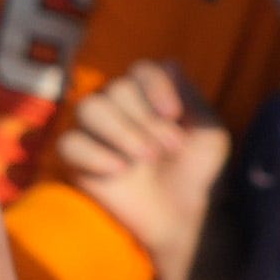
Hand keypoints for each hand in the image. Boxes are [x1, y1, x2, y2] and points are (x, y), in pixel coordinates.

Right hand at [53, 64, 230, 279]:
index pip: (141, 70)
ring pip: (89, 108)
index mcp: (149, 94)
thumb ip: (193, 100)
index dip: (154, 87)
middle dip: (145, 121)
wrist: (181, 215)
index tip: (173, 114)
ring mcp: (95, 131)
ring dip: (120, 132)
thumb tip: (171, 64)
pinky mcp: (77, 158)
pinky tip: (119, 171)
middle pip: (115, 89)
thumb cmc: (197, 171)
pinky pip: (70, 143)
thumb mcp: (210, 135)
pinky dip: (93, 154)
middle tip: (167, 151)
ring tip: (145, 159)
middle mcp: (118, 105)